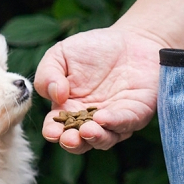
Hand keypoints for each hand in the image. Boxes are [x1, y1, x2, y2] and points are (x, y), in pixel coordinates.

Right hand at [34, 27, 165, 153]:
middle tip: (70, 139)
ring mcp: (114, 121)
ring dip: (95, 138)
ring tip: (87, 130)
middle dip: (74, 143)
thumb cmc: (92, 49)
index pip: (57, 128)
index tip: (52, 131)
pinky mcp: (135, 114)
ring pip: (104, 139)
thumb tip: (55, 95)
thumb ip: (48, 74)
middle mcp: (90, 120)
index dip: (53, 132)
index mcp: (68, 108)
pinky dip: (115, 123)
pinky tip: (103, 118)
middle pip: (80, 141)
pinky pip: (125, 123)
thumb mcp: (60, 55)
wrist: (130, 39)